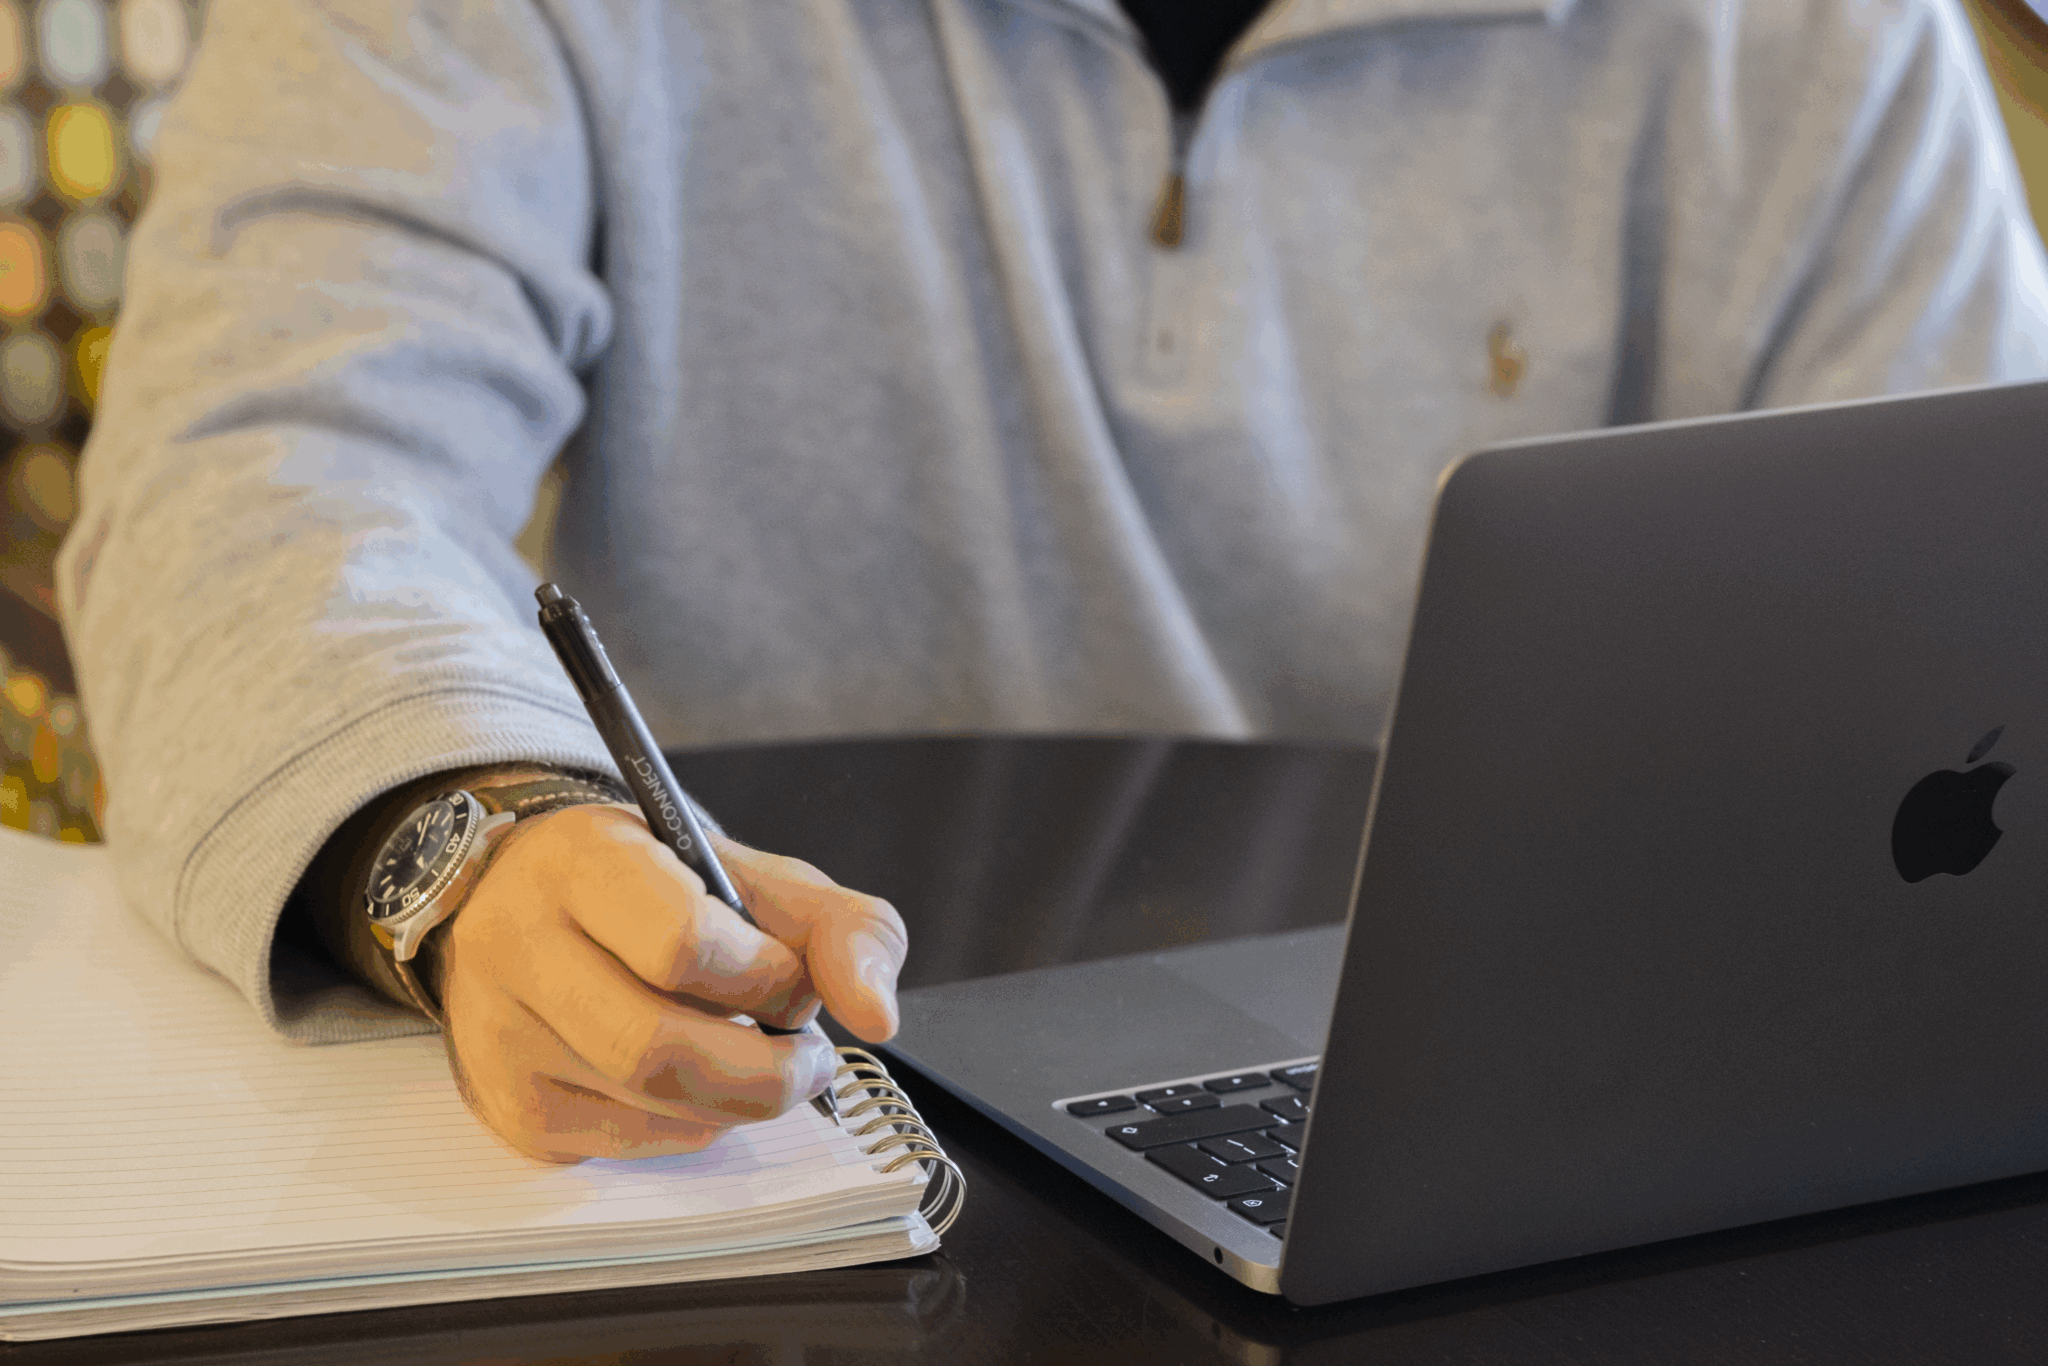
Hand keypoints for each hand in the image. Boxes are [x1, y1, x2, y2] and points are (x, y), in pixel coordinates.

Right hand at [434, 803, 906, 1161]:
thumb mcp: (753, 876)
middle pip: (657, 1050)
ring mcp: (502, 1035)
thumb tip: (877, 1014)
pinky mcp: (511, 1106)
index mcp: (582, 861)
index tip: (792, 975)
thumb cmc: (657, 887)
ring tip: (756, 1058)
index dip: (766, 975)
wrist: (535, 905)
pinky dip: (693, 1122)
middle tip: (805, 1054)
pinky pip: (630, 1144)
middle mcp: (518, 945)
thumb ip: (838, 927)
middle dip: (765, 1069)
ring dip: (737, 1098)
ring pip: (649, 1107)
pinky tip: (697, 1079)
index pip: (680, 943)